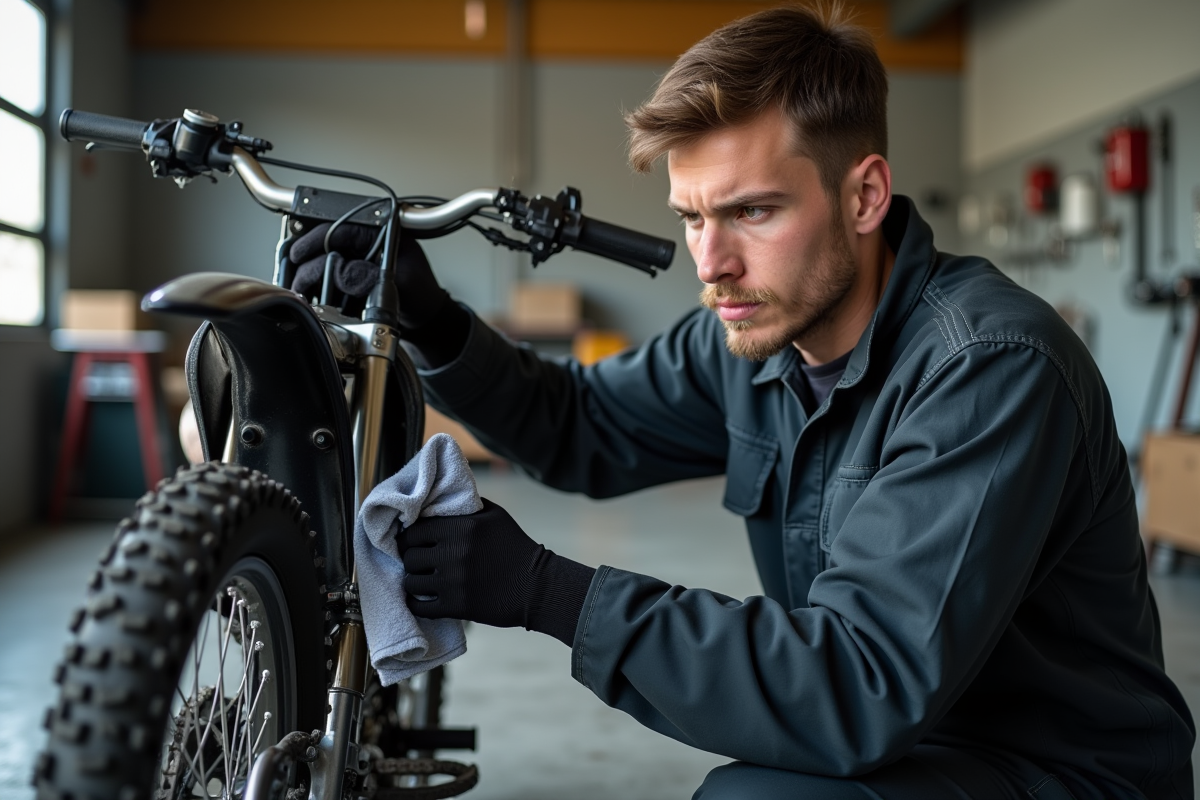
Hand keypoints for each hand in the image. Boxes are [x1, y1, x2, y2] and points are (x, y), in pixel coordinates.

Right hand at [288, 222, 448, 329]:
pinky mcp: (354, 274)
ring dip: (309, 270)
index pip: (342, 227)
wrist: (426, 316)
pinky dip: (317, 282)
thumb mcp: (402, 280)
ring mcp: (360, 257)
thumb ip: (371, 275)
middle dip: (307, 258)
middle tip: (297, 276)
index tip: (300, 254)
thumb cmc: (422, 293)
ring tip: (300, 286)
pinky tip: (309, 291)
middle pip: (327, 241)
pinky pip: (329, 273)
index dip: (316, 239)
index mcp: (383, 231)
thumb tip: (341, 272)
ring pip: (324, 257)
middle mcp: (368, 240)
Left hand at [398, 498, 595, 643]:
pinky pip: (419, 606)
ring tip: (423, 580)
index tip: (415, 542)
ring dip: (414, 581)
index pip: (415, 530)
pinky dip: (417, 603)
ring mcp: (453, 582)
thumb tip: (441, 499)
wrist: (537, 586)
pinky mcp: (456, 606)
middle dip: (412, 559)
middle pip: (409, 556)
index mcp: (462, 528)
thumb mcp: (496, 516)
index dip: (411, 537)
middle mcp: (454, 553)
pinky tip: (424, 599)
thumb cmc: (515, 548)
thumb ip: (467, 505)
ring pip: (411, 581)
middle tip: (419, 562)